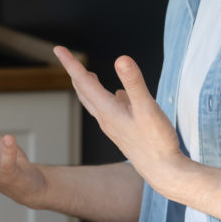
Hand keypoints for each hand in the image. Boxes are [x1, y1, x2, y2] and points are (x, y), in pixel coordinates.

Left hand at [53, 45, 184, 192]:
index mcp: (107, 110)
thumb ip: (134, 83)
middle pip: (84, 92)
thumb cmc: (156, 143)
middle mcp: (106, 119)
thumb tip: (121, 58)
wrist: (163, 173)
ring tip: (87, 75)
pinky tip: (120, 97)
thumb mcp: (147, 108)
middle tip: (67, 58)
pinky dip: (108, 99)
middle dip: (75, 73)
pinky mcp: (124, 132)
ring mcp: (114, 127)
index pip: (83, 81)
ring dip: (88, 87)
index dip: (70, 63)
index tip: (57, 49)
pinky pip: (110, 111)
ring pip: (95, 102)